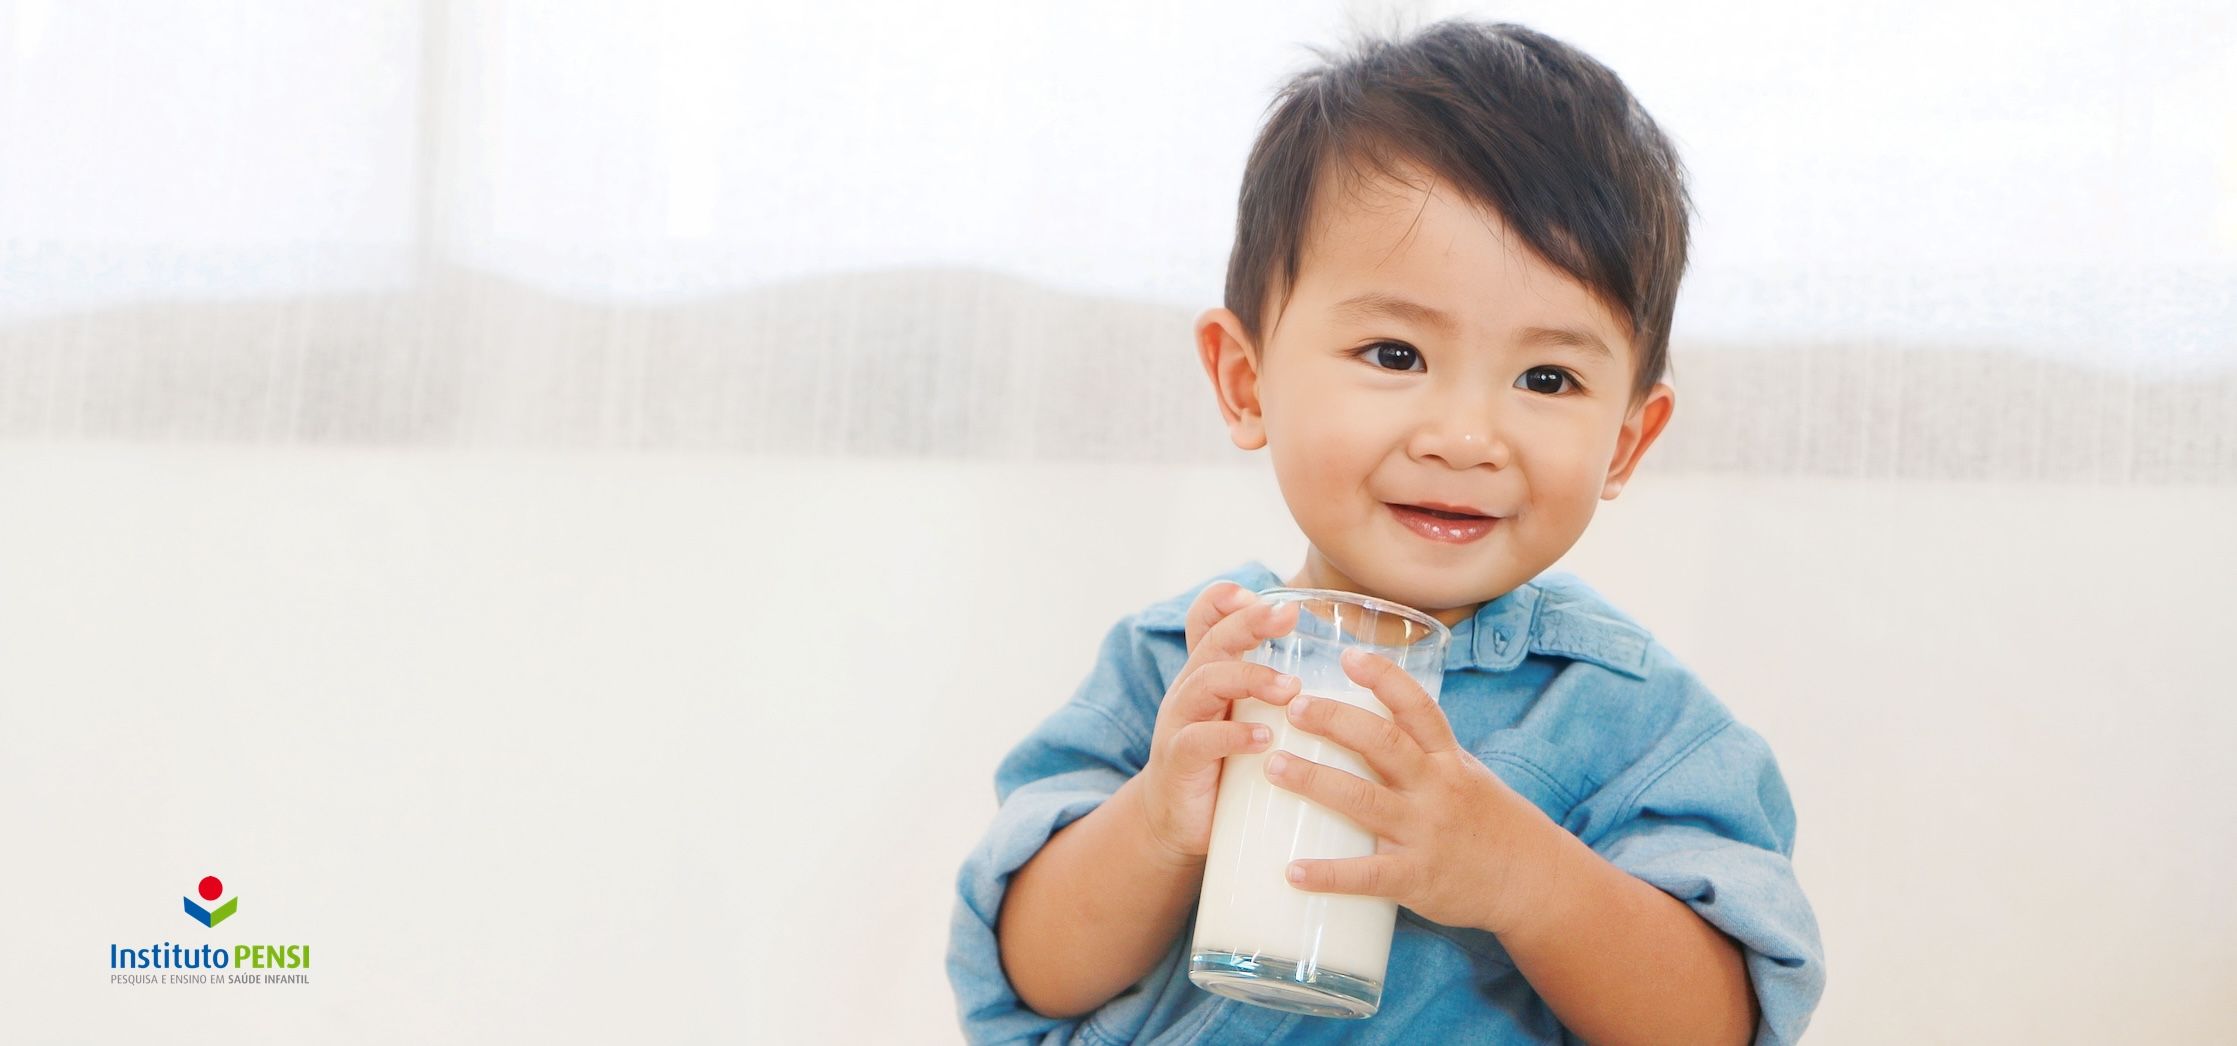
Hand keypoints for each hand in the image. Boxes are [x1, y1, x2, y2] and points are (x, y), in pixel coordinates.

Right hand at [1134, 582, 1301, 863]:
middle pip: (1213, 641)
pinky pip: (1198, 740)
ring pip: (1206, 682)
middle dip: (1249, 623)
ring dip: (1250, 678)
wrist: (1179, 823)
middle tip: (1288, 615)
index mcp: (1209, 673)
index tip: (1263, 594)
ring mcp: (1180, 723)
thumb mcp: (1248, 718)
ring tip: (1290, 688)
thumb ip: (1282, 694)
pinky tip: (1263, 739)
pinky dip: (1232, 736)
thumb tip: (1355, 676)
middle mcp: (1191, 689)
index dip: (1226, 601)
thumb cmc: (1227, 765)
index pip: (1206, 621)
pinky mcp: (1179, 762)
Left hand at [1265, 647, 1559, 935]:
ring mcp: (1426, 832)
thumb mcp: (1465, 774)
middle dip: (1335, 720)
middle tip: (1292, 707)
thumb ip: (1421, 751)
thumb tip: (1364, 720)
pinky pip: (1367, 875)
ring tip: (1272, 766)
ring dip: (1314, 780)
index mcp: (1448, 759)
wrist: (1534, 882)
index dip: (1385, 677)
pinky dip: (1327, 873)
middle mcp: (1437, 788)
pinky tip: (1290, 871)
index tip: (1349, 655)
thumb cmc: (1489, 823)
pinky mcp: (1417, 878)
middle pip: (1383, 743)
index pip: (1418, 707)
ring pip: (1364, 800)